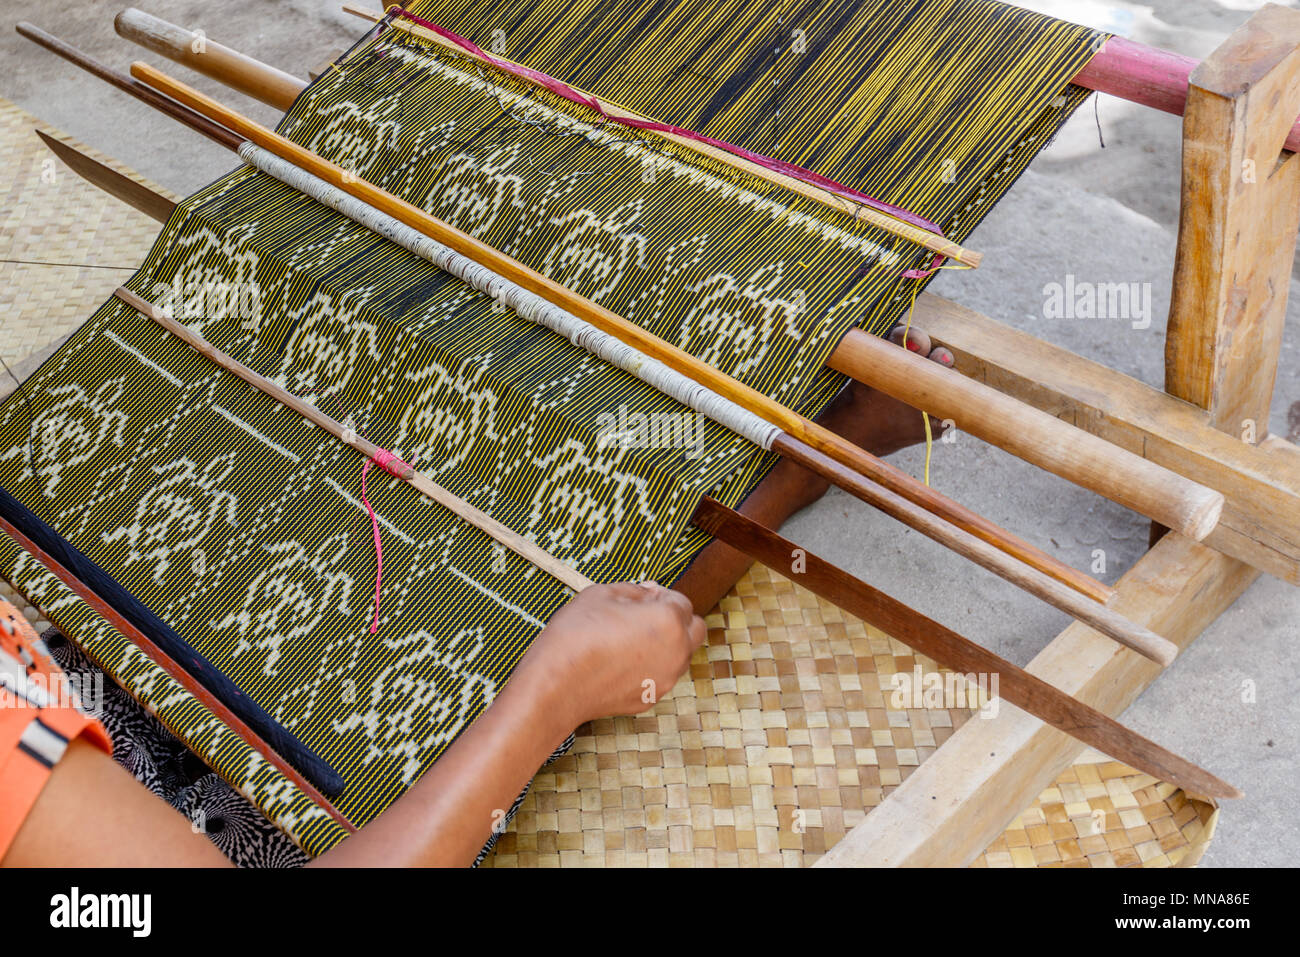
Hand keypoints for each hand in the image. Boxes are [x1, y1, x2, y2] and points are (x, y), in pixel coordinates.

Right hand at [520, 582, 706, 726]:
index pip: (681, 601)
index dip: (660, 595)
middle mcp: (676, 653)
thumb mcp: (602, 594)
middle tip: (645, 616)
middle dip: (676, 620)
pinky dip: (650, 666)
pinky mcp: (650, 698)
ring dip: (666, 644)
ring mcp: (665, 679)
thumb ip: (634, 590)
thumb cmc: (575, 637)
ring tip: (629, 639)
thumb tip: (649, 594)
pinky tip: (619, 662)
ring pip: (681, 655)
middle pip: (694, 630)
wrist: (555, 687)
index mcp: (668, 621)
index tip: (641, 597)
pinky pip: (660, 676)